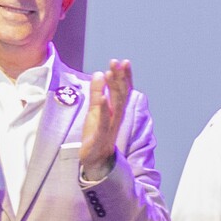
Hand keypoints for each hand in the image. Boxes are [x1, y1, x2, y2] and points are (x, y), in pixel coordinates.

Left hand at [79, 59, 131, 178]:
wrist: (96, 159)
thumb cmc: (97, 134)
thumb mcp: (95, 110)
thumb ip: (97, 92)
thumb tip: (99, 73)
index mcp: (116, 110)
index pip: (123, 90)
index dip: (125, 76)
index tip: (124, 61)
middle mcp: (116, 116)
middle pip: (121, 94)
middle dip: (120, 77)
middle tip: (117, 62)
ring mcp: (110, 125)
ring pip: (115, 105)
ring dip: (113, 88)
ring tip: (110, 73)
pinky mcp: (100, 134)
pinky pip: (104, 120)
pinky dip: (104, 108)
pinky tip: (103, 97)